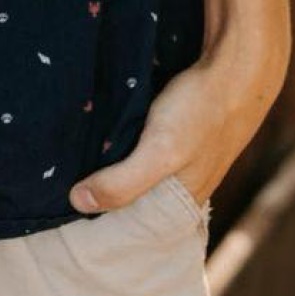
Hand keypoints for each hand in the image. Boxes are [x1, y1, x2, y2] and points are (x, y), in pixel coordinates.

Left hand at [66, 47, 281, 214]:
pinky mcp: (173, 136)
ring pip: (132, 174)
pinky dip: (119, 147)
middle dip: (98, 196)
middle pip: (129, 202)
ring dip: (106, 169)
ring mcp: (177, 161)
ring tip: (68, 163)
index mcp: (178, 205)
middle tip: (56, 186)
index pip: (130, 228)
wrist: (238, 66)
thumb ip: (123, 183)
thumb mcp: (160, 152)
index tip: (61, 213)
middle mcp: (178, 189)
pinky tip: (97, 138)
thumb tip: (78, 203)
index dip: (98, 222)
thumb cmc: (201, 111)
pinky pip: (138, 150)